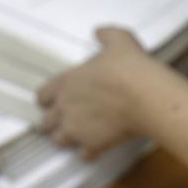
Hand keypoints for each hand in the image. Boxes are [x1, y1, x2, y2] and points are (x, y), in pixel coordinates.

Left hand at [38, 28, 164, 159]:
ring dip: (68, 138)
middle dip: (55, 121)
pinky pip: (84, 155)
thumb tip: (99, 31)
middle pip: (45, 122)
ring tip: (81, 134)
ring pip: (59, 141)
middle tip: (69, 118)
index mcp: (66, 83)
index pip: (41, 95)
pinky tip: (99, 145)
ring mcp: (77, 129)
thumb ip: (106, 35)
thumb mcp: (119, 40)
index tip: (57, 98)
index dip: (49, 98)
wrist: (145, 96)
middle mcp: (65, 108)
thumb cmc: (130, 67)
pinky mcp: (93, 145)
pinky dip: (90, 152)